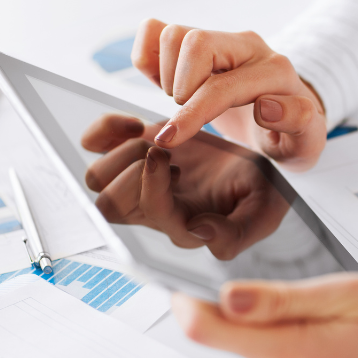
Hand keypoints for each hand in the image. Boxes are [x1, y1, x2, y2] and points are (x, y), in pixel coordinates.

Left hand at [81, 114, 289, 259]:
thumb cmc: (262, 190)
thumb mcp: (264, 211)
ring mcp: (140, 181)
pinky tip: (135, 124)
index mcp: (184, 226)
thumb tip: (201, 232)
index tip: (170, 155)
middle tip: (165, 149)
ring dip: (120, 153)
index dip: (152, 185)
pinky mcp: (133, 152)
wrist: (260, 158)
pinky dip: (104, 131)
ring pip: (97, 179)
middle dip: (132, 171)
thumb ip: (236, 234)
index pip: (149, 215)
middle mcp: (155, 209)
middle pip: (109, 205)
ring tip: (155, 139)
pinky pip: (93, 145)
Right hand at [131, 19, 326, 170]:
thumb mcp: (307, 142)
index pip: (221, 85)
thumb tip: (267, 105)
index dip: (191, 113)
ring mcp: (222, 41)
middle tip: (188, 116)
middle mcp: (248, 47)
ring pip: (173, 33)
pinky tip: (164, 83)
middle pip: (194, 42)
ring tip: (181, 101)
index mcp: (275, 71)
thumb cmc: (294, 137)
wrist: (289, 122)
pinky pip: (157, 31)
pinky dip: (149, 56)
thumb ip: (298, 122)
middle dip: (179, 88)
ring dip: (166, 73)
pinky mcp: (201, 42)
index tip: (171, 138)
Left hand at [171, 275, 357, 357]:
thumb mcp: (354, 293)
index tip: (180, 270)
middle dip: (255, 303)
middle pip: (238, 337)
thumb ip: (282, 301)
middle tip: (308, 283)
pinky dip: (301, 338)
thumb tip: (224, 297)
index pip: (209, 332)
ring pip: (265, 347)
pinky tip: (345, 329)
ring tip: (342, 308)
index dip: (188, 296)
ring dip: (284, 320)